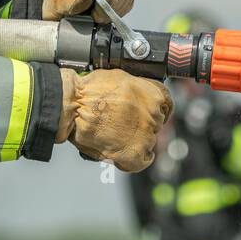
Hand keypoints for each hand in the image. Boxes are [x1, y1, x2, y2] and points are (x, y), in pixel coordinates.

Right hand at [57, 69, 172, 171]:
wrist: (73, 105)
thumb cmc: (91, 90)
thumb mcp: (122, 78)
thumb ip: (137, 89)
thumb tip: (138, 97)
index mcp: (153, 95)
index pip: (166, 104)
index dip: (156, 109)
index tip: (150, 113)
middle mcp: (153, 115)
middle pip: (155, 123)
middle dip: (142, 124)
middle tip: (124, 124)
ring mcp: (145, 135)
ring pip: (148, 142)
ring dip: (136, 141)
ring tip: (117, 137)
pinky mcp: (133, 153)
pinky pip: (142, 161)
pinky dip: (135, 160)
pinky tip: (126, 155)